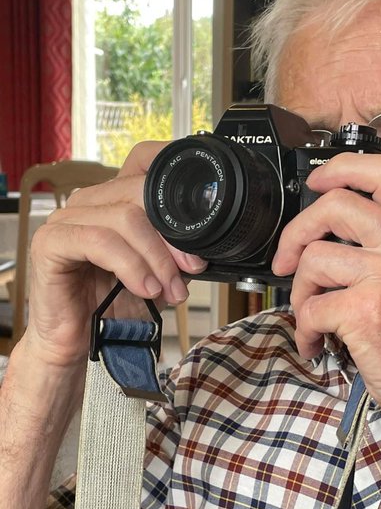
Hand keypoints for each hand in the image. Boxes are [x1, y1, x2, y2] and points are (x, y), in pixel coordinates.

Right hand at [23, 141, 206, 367]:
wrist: (74, 343)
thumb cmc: (108, 308)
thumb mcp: (151, 274)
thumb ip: (170, 252)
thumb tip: (201, 247)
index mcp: (108, 201)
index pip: (141, 165)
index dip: (174, 183)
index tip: (203, 222)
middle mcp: (85, 203)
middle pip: (138, 194)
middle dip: (172, 236)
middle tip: (189, 269)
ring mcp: (65, 220)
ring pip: (125, 218)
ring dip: (156, 257)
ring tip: (168, 289)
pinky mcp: (50, 242)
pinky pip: (100, 242)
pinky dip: (130, 266)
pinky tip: (144, 288)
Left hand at [271, 153, 380, 444]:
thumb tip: (337, 231)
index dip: (341, 168)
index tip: (316, 183)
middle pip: (336, 204)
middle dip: (296, 233)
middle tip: (287, 262)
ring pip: (314, 259)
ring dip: (299, 294)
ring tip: (312, 319)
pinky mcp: (368, 312)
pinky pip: (311, 307)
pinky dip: (304, 331)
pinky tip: (318, 345)